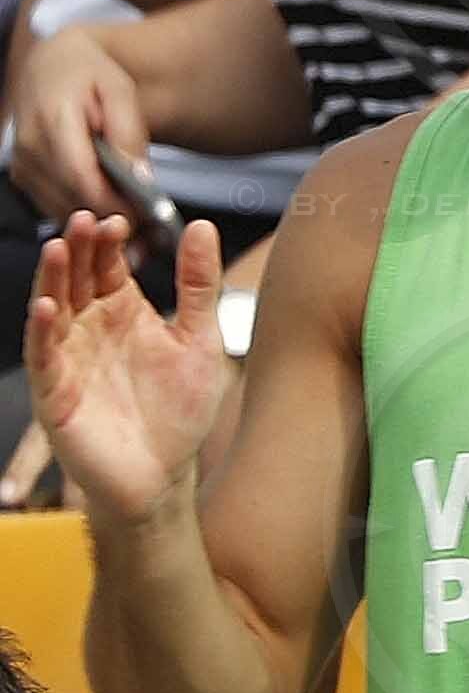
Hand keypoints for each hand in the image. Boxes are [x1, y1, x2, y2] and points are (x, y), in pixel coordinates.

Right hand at [5, 29, 145, 222]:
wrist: (51, 66)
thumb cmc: (89, 74)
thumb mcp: (120, 91)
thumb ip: (129, 132)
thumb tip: (140, 178)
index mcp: (52, 121)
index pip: (82, 177)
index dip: (114, 204)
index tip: (147, 220)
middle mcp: (29, 147)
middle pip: (72, 199)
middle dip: (113, 218)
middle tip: (151, 232)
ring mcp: (22, 165)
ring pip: (63, 209)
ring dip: (99, 221)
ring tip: (138, 225)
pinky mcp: (23, 176)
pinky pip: (55, 206)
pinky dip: (85, 213)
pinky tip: (113, 211)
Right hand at [27, 211, 227, 526]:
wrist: (165, 474)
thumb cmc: (180, 409)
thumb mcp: (200, 338)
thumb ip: (199, 285)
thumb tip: (201, 226)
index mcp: (123, 312)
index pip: (108, 266)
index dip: (109, 244)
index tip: (119, 220)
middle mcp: (90, 329)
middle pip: (77, 279)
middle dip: (78, 250)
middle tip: (84, 219)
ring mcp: (69, 358)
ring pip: (54, 310)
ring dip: (53, 280)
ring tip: (59, 248)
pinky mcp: (55, 392)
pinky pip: (43, 356)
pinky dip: (42, 331)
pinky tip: (46, 307)